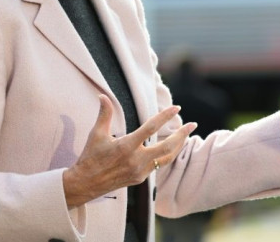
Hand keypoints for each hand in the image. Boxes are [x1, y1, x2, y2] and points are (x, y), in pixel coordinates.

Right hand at [62, 95, 196, 207]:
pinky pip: (158, 165)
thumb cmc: (91, 156)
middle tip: (192, 124)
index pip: (151, 128)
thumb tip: (102, 95)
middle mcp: (136, 160)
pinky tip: (170, 147)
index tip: (176, 108)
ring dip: (178, 146)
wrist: (86, 183)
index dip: (165, 116)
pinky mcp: (140, 178)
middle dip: (182, 135)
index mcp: (126, 146)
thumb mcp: (96, 134)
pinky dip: (166, 155)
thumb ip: (104, 114)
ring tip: (186, 135)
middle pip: (167, 146)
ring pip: (166, 158)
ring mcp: (140, 171)